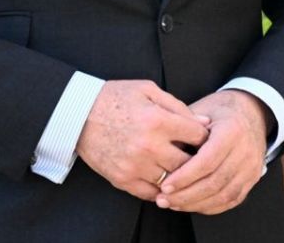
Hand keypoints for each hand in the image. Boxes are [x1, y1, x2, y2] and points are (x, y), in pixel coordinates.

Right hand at [75, 80, 211, 200]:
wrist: (77, 114)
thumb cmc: (116, 97)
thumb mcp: (149, 90)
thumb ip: (179, 107)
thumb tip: (206, 123)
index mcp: (158, 121)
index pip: (198, 137)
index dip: (206, 137)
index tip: (205, 137)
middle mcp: (148, 146)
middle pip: (189, 163)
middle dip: (198, 160)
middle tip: (199, 156)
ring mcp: (134, 165)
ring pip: (172, 180)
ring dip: (180, 176)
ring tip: (183, 168)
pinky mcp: (121, 179)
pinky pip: (150, 193)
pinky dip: (161, 189)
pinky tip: (166, 180)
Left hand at [156, 90, 271, 214]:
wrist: (251, 113)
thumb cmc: (218, 113)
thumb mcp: (201, 112)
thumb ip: (183, 131)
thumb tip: (161, 152)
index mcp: (232, 130)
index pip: (207, 161)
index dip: (184, 177)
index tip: (164, 185)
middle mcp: (246, 150)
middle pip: (215, 182)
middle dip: (186, 195)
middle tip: (163, 199)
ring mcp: (252, 166)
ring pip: (224, 194)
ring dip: (196, 203)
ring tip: (173, 203)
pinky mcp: (253, 178)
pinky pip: (232, 199)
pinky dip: (210, 206)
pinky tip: (191, 204)